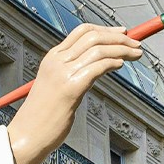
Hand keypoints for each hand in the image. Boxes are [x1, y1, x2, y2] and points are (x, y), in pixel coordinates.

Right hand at [5, 24, 142, 163]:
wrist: (27, 134)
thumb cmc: (44, 115)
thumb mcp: (56, 85)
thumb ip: (73, 72)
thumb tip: (99, 65)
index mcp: (53, 57)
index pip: (82, 31)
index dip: (106, 29)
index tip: (123, 34)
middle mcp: (57, 61)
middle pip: (93, 36)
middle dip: (119, 38)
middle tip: (136, 44)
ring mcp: (63, 73)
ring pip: (98, 49)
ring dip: (122, 50)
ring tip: (136, 55)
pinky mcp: (71, 88)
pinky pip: (98, 67)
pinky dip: (113, 62)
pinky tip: (121, 65)